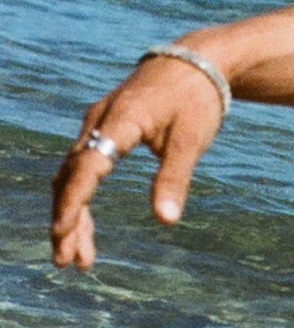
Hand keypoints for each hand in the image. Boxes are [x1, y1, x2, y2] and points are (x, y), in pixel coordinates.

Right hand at [50, 53, 228, 269]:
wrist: (195, 64)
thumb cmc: (195, 100)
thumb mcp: (190, 140)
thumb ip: (175, 178)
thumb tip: (166, 220)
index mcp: (117, 121)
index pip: (86, 167)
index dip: (74, 202)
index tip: (64, 232)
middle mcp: (98, 122)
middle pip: (71, 177)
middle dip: (67, 222)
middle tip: (66, 263)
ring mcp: (97, 126)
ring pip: (73, 177)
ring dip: (72, 218)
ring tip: (77, 260)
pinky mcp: (104, 132)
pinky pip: (84, 170)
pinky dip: (82, 201)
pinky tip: (86, 230)